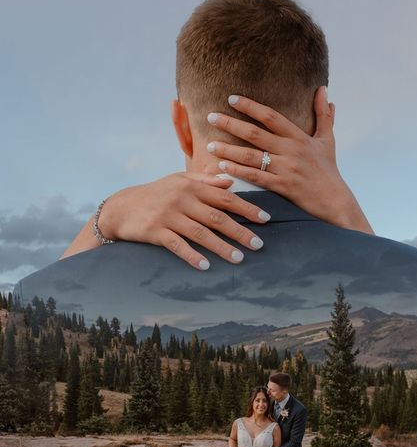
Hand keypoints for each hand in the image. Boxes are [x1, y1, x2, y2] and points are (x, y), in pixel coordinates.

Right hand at [97, 172, 271, 269]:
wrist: (121, 208)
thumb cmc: (155, 194)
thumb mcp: (179, 180)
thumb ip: (205, 180)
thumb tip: (231, 181)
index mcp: (192, 186)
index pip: (226, 197)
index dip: (247, 208)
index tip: (265, 219)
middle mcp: (183, 199)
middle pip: (217, 216)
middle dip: (240, 231)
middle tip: (258, 244)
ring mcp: (169, 216)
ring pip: (201, 233)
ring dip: (221, 247)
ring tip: (239, 258)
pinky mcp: (155, 231)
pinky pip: (177, 245)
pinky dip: (192, 256)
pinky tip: (205, 266)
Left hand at [205, 88, 373, 234]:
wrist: (335, 200)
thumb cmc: (329, 170)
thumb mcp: (327, 140)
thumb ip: (324, 115)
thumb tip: (323, 90)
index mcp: (298, 136)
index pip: (270, 116)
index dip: (250, 106)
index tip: (231, 99)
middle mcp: (290, 150)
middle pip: (255, 133)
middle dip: (230, 124)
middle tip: (210, 117)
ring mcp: (286, 168)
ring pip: (251, 156)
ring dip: (228, 150)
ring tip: (209, 145)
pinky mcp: (282, 186)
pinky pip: (255, 177)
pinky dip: (237, 172)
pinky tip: (222, 167)